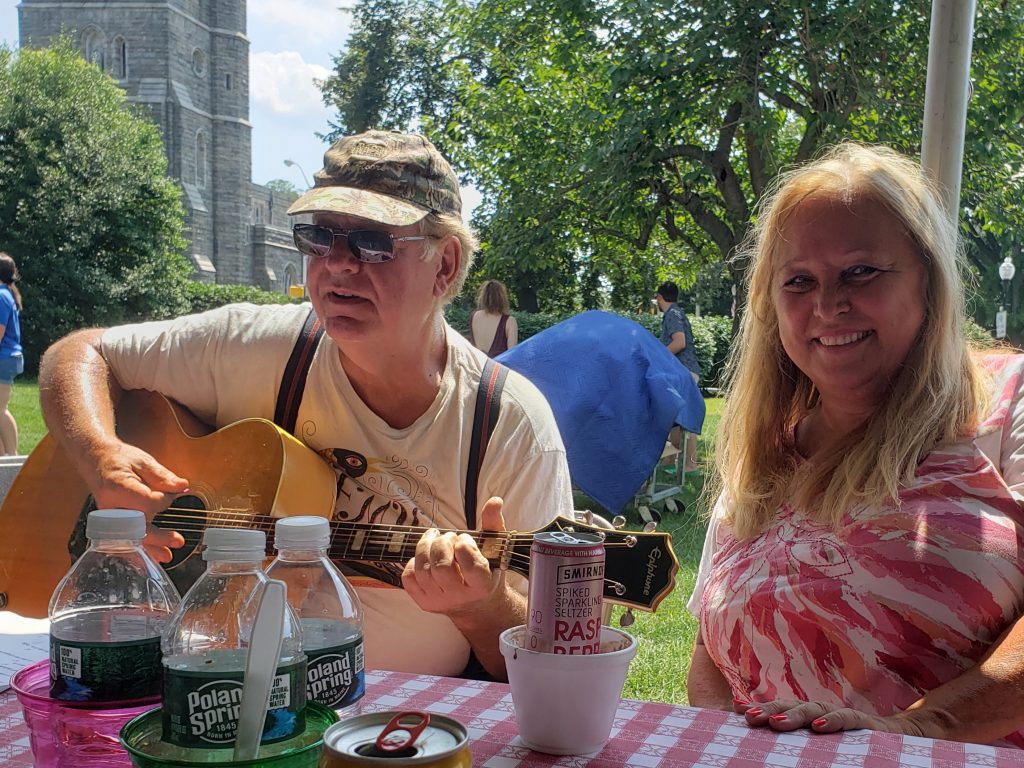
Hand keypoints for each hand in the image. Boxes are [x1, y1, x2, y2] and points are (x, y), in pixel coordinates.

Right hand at [88, 441, 188, 562]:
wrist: (96, 460)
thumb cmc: (120, 460)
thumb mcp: (144, 461)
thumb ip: (163, 476)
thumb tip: (182, 486)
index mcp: (118, 487)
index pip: (146, 501)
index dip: (163, 500)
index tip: (170, 492)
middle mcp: (110, 506)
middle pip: (136, 526)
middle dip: (158, 536)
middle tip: (178, 541)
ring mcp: (108, 517)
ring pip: (129, 538)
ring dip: (149, 548)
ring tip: (167, 556)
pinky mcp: (110, 523)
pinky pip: (123, 539)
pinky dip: (136, 551)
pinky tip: (149, 558)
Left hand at [402, 496, 507, 615]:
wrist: (477, 606)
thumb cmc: (487, 573)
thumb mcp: (496, 551)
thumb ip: (493, 525)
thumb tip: (495, 501)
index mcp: (482, 586)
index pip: (471, 566)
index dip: (465, 546)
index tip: (465, 540)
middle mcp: (460, 597)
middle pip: (441, 567)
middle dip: (442, 543)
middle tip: (449, 537)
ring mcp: (439, 601)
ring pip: (422, 570)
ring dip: (426, 547)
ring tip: (435, 539)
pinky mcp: (423, 602)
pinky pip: (408, 578)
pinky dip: (413, 562)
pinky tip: (426, 556)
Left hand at [734, 698, 926, 737]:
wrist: (902, 743)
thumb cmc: (853, 747)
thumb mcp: (823, 748)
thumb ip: (799, 743)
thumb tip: (765, 746)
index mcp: (810, 718)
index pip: (781, 709)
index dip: (761, 708)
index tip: (738, 712)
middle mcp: (823, 713)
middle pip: (792, 706)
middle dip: (769, 709)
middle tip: (749, 718)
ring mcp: (843, 716)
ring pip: (815, 708)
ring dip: (794, 714)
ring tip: (774, 723)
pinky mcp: (866, 725)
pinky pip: (848, 719)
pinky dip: (832, 721)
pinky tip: (818, 727)